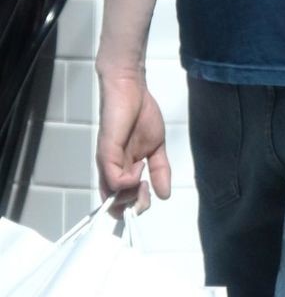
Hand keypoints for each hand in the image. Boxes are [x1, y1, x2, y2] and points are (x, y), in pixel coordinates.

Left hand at [96, 70, 170, 214]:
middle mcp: (110, 170)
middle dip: (134, 207)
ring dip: (132, 195)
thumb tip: (165, 195)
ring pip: (113, 198)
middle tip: (147, 191)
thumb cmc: (141, 114)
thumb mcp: (157, 148)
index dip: (136, 206)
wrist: (131, 89)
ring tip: (143, 175)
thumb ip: (160, 171)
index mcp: (121, 169)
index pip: (121, 202)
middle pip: (115, 206)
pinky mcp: (106, 153)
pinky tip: (140, 165)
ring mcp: (107, 163)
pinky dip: (130, 180)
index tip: (151, 194)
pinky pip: (114, 180)